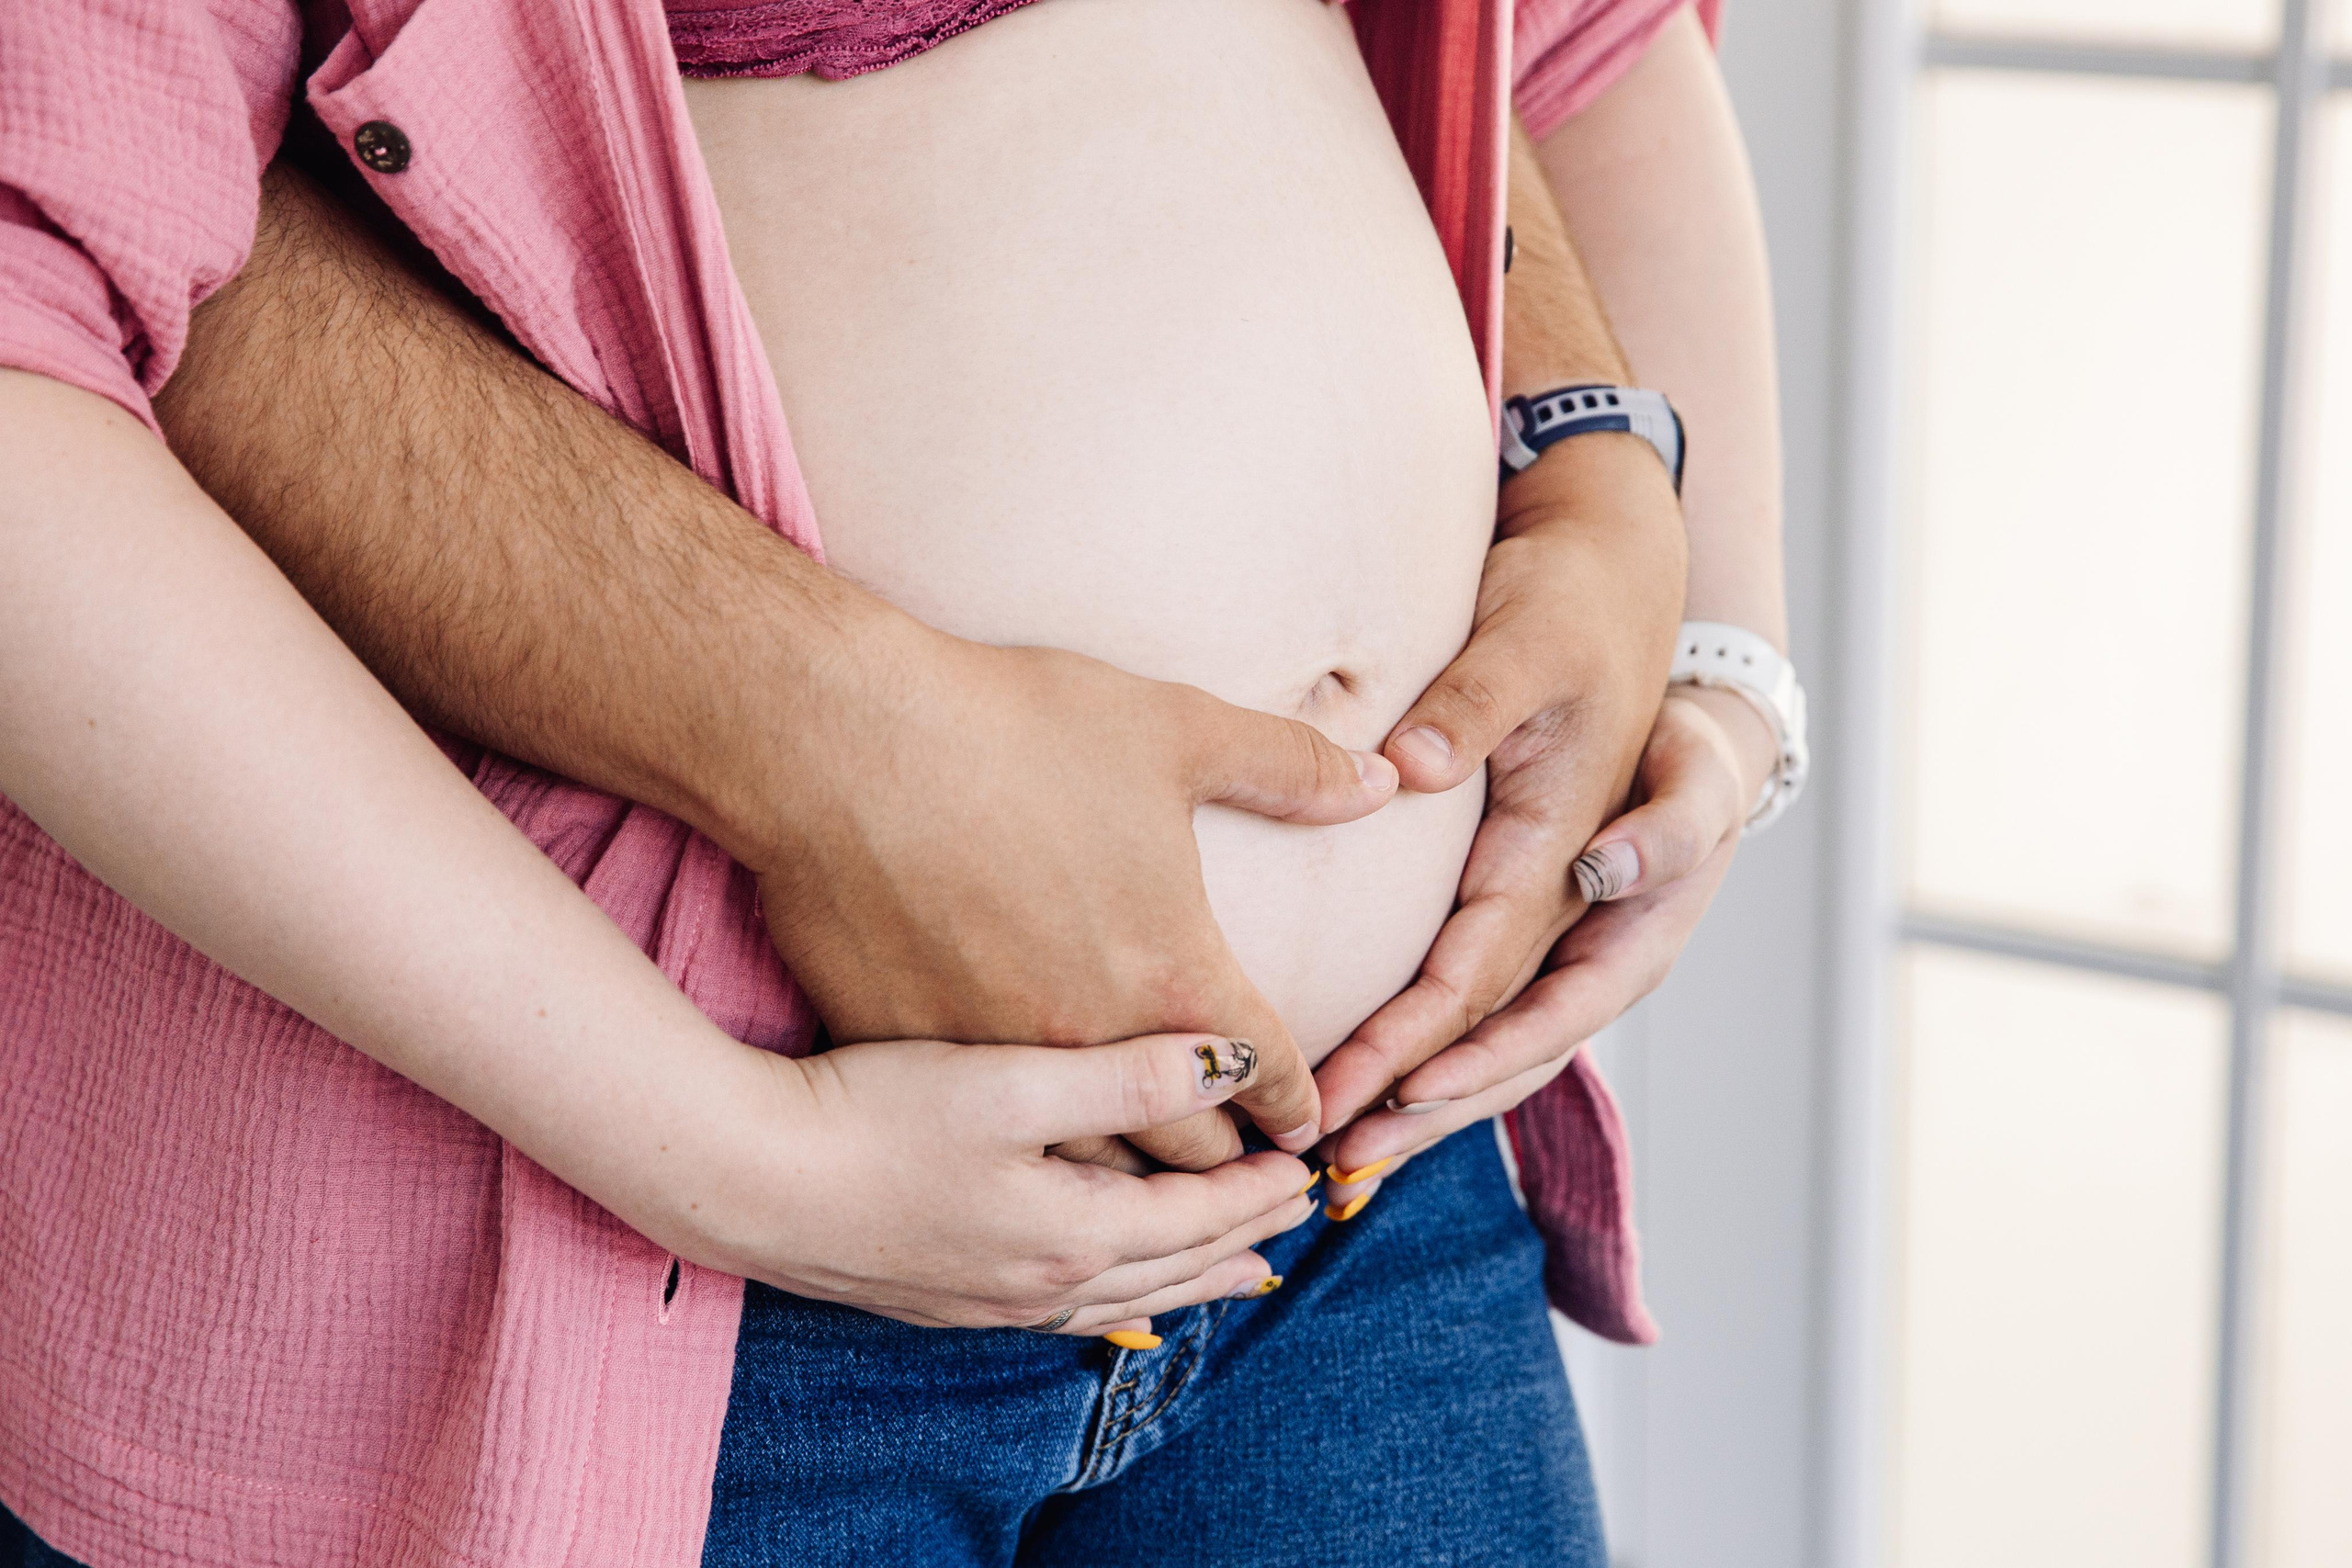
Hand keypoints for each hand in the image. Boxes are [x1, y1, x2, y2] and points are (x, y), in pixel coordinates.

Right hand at [667, 1031, 1316, 1333]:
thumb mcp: (1011, 1081)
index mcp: (1072, 1231)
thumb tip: (1235, 1066)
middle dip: (1240, 1241)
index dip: (1259, 1191)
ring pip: (1122, 1294)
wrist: (743, 1178)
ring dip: (1187, 1279)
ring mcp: (989, 1297)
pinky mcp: (942, 1294)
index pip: (1198, 1216)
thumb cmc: (871, 1114)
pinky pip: (1063, 1308)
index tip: (1313, 1166)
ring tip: (1235, 1276)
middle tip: (1300, 1219)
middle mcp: (1040, 1280)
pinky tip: (1109, 1294)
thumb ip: (1129, 1077)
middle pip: (1171, 1263)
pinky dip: (1115, 1298)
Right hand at [743, 615, 1399, 1171]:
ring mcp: (992, 1064)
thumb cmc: (1009, 729)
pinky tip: (1031, 1169)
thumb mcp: (1171, 731)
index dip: (1296, 1103)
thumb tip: (1387, 779)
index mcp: (1170, 974)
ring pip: (1085, 1170)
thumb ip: (1287, 768)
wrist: (833, 747)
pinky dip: (1024, 1166)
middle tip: (1252, 1189)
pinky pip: (980, 1140)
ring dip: (1136, 1194)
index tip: (1307, 1126)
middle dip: (1228, 1173)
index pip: (1262, 1071)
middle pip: (1183, 1149)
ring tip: (1166, 1213)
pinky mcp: (906, 1054)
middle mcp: (1092, 1044)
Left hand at [1314, 434, 1685, 1137]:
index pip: (1494, 970)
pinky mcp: (1549, 901)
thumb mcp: (1527, 642)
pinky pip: (1501, 999)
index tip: (1364, 1090)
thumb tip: (1407, 771)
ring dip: (1438, 1100)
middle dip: (1430, 1103)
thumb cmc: (1576, 613)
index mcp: (1591, 848)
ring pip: (1513, 1035)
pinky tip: (1388, 1093)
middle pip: (1513, 1033)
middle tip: (1344, 1161)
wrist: (1630, 589)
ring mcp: (1581, 910)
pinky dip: (1449, 1055)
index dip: (1428, 1038)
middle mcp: (1601, 902)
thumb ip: (1474, 707)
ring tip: (1356, 1158)